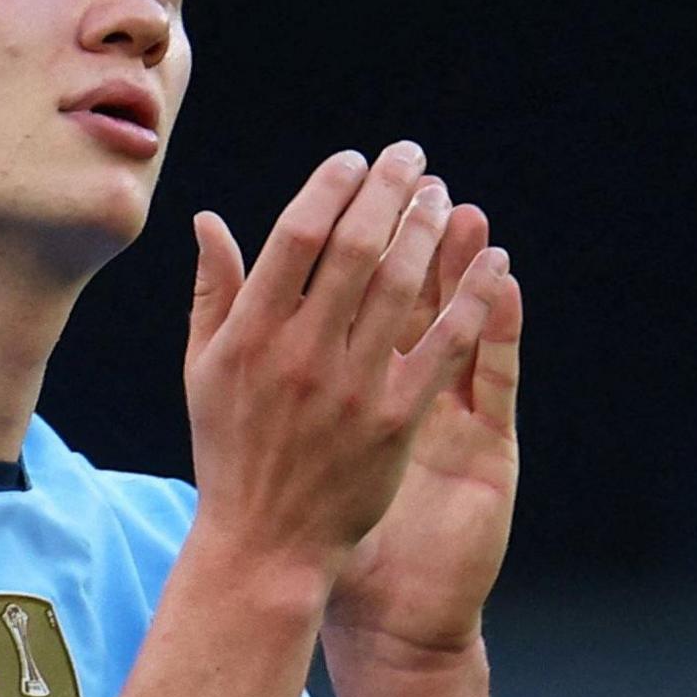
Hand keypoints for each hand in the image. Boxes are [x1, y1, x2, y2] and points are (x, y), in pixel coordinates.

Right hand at [182, 143, 510, 589]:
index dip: (329, 188)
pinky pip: (443, 348)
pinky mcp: (396, 419)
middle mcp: (303, 353)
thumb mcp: (204, 366)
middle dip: (388, 191)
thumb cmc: (230, 447)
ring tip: (441, 196)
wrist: (267, 540)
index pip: (296, 237)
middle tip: (410, 155)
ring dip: (428, 232)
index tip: (354, 160)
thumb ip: (213, 290)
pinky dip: (472, 301)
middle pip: (356, 249)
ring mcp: (353, 386)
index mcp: (252, 334)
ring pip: (402, 288)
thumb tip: (210, 219)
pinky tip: (492, 263)